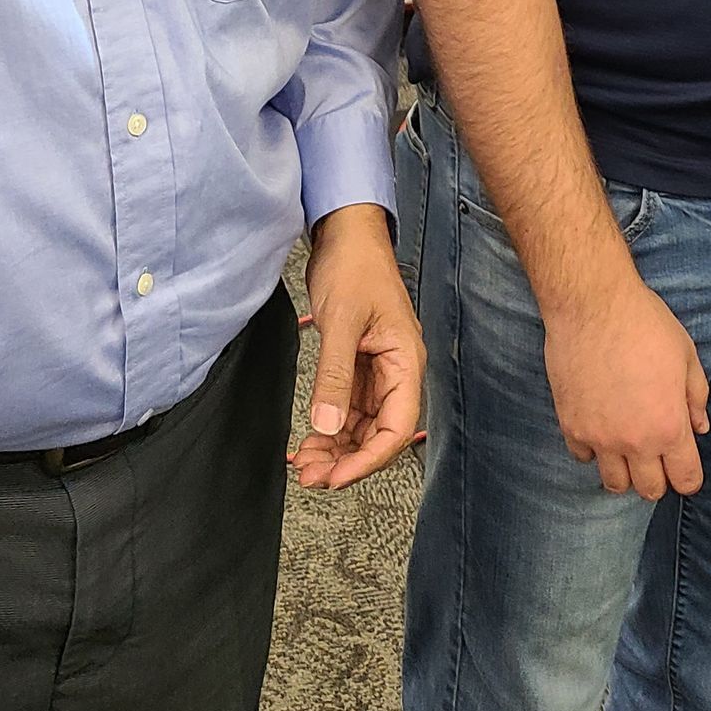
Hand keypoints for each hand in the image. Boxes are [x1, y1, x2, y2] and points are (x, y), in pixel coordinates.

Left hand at [293, 205, 425, 490]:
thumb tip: (326, 425)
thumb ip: (335, 375)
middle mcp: (396, 370)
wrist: (345, 233)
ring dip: (336, 448)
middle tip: (311, 477)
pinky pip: (348, 407)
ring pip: (362, 425)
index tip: (336, 477)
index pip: (397, 427)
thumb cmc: (355, 266)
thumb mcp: (342, 321)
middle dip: (347, 460)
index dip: (369, 459)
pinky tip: (310, 440)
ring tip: (305, 465)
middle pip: (380, 433)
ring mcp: (377, 369)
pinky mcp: (358, 364)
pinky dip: (330, 426)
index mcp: (405, 361)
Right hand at [544, 268, 708, 501]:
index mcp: (669, 426)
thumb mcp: (686, 354)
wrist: (592, 303)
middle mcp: (635, 441)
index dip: (689, 475)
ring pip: (615, 483)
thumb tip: (699, 427)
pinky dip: (593, 450)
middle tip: (655, 453)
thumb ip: (696, 397)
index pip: (686, 480)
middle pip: (650, 489)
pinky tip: (599, 426)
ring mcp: (599, 437)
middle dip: (658, 476)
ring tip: (626, 446)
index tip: (684, 464)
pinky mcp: (571, 425)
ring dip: (625, 470)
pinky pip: (583, 457)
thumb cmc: (645, 323)